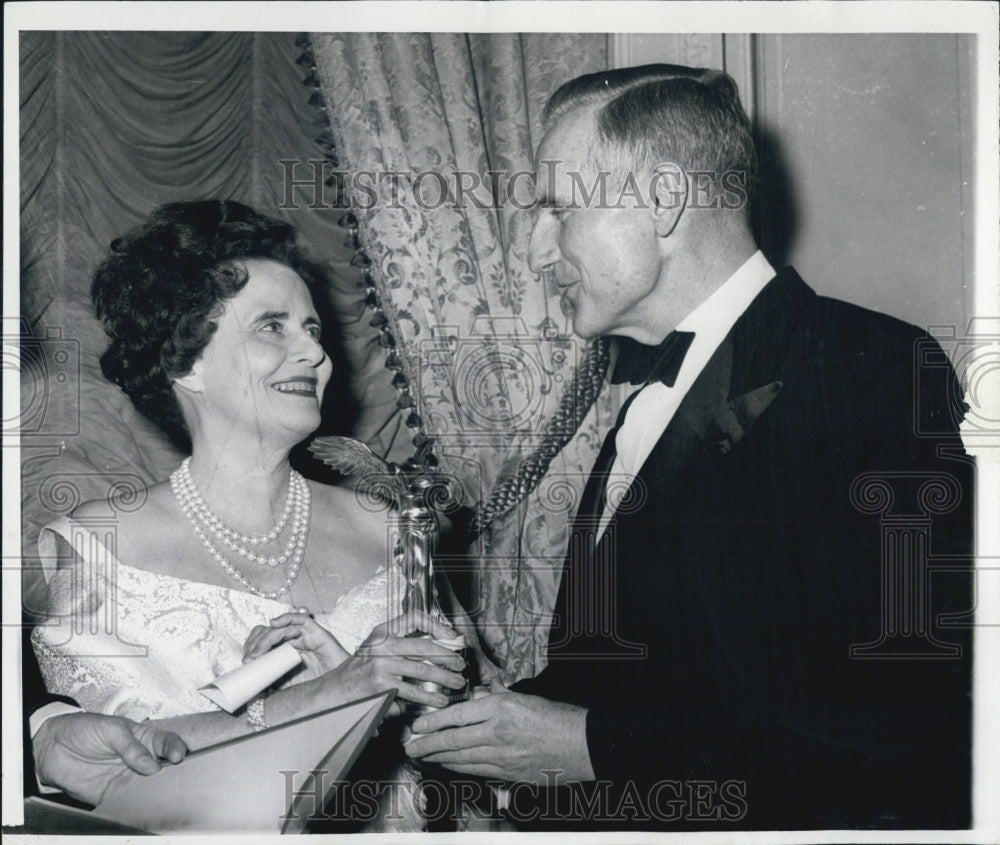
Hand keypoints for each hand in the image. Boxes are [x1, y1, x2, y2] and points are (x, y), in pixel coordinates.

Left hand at [33, 712, 186, 805]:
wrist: (51, 746)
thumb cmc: (83, 729)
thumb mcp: (110, 729)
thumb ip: (131, 747)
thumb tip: (152, 765)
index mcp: (143, 738)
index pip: (166, 743)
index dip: (174, 748)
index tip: (177, 756)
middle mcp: (139, 760)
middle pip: (162, 768)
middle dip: (171, 774)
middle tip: (173, 779)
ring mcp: (126, 778)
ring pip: (148, 788)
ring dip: (154, 793)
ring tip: (158, 795)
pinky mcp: (110, 795)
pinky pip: (126, 802)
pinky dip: (134, 806)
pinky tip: (138, 806)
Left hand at [243, 612, 349, 681]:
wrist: (339, 688)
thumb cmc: (317, 686)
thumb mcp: (288, 687)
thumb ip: (273, 684)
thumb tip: (252, 689)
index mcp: (286, 651)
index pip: (265, 641)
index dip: (253, 647)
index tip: (245, 662)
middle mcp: (294, 641)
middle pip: (270, 632)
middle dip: (256, 643)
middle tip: (249, 659)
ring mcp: (305, 635)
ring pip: (281, 627)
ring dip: (265, 638)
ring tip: (257, 652)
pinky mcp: (316, 632)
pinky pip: (300, 619)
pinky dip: (286, 618)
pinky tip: (274, 623)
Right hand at [327, 610, 467, 715]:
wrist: (336, 691)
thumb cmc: (361, 669)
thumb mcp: (377, 647)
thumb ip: (401, 642)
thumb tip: (438, 642)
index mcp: (383, 632)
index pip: (414, 617)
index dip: (435, 624)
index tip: (451, 635)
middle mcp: (382, 646)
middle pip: (423, 646)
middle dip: (446, 656)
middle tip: (460, 665)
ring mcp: (381, 667)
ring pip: (420, 671)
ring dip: (443, 679)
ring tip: (456, 684)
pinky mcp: (381, 687)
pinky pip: (410, 692)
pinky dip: (427, 697)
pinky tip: (438, 700)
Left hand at [403, 684, 594, 783]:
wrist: (584, 744)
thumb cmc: (559, 717)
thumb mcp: (526, 696)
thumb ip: (500, 693)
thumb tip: (484, 689)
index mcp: (501, 708)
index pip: (458, 715)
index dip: (433, 721)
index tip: (417, 725)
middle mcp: (497, 732)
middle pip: (453, 741)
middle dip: (428, 745)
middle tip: (411, 746)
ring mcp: (503, 757)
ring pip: (462, 759)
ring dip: (439, 758)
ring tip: (424, 756)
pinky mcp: (509, 774)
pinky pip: (477, 771)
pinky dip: (460, 768)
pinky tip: (450, 766)